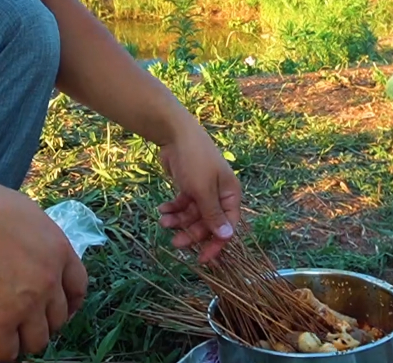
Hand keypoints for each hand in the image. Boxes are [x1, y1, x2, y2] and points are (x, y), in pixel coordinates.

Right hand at [0, 169, 86, 362]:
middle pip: (58, 319)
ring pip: (37, 341)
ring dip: (21, 339)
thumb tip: (32, 255)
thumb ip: (37, 241)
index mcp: (58, 249)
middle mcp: (49, 279)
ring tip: (5, 332)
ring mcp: (26, 303)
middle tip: (22, 319)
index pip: (78, 288)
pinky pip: (6, 352)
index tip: (56, 310)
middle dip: (41, 322)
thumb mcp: (24, 214)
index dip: (68, 304)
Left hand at [156, 120, 242, 262]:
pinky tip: (162, 210)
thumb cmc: (194, 160)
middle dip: (191, 233)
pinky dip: (173, 209)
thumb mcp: (203, 189)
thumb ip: (213, 214)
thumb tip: (228, 237)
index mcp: (230, 195)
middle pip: (207, 223)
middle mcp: (219, 194)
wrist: (174, 133)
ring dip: (178, 221)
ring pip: (192, 215)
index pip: (227, 226)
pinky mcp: (188, 186)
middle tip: (174, 244)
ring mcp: (203, 190)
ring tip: (163, 221)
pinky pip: (183, 205)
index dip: (215, 243)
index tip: (202, 259)